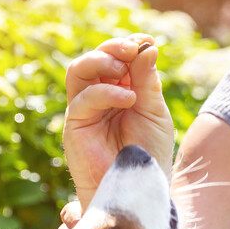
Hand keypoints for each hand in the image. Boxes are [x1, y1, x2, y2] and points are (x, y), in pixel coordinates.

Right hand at [63, 35, 173, 209]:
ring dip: (101, 60)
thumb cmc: (150, 154)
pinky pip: (83, 99)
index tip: (146, 41)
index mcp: (121, 91)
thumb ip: (148, 81)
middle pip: (95, 59)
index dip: (129, 46)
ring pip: (79, 70)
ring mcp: (85, 110)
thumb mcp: (155, 112)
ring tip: (124, 67)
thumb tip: (146, 46)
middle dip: (113, 48)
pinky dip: (106, 93)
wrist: (140, 187)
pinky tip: (128, 98)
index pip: (118, 59)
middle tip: (132, 48)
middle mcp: (100, 97)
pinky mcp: (75, 126)